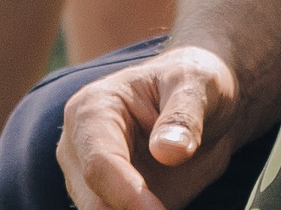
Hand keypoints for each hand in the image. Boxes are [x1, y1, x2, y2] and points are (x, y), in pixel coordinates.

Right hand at [57, 44, 249, 209]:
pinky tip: (168, 206)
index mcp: (92, 110)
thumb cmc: (193, 83)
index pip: (100, 164)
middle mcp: (79, 149)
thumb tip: (167, 151)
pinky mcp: (111, 201)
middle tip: (167, 209)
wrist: (200, 102)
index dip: (129, 195)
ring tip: (170, 203)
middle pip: (93, 202)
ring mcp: (89, 179)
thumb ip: (184, 116)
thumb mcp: (197, 84)